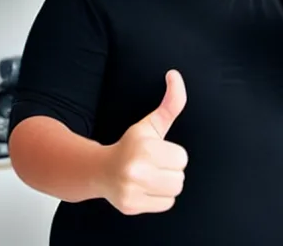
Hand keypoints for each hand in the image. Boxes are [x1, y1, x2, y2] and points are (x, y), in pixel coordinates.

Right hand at [102, 69, 187, 214]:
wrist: (100, 169)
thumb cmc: (130, 145)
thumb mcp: (151, 123)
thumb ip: (170, 102)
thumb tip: (175, 74)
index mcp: (144, 148)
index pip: (182, 158)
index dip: (172, 153)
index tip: (157, 150)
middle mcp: (136, 170)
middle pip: (180, 177)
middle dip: (169, 169)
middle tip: (152, 163)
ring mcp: (132, 191)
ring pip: (174, 191)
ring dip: (166, 184)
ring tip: (150, 175)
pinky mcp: (131, 206)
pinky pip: (165, 204)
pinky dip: (158, 198)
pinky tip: (144, 187)